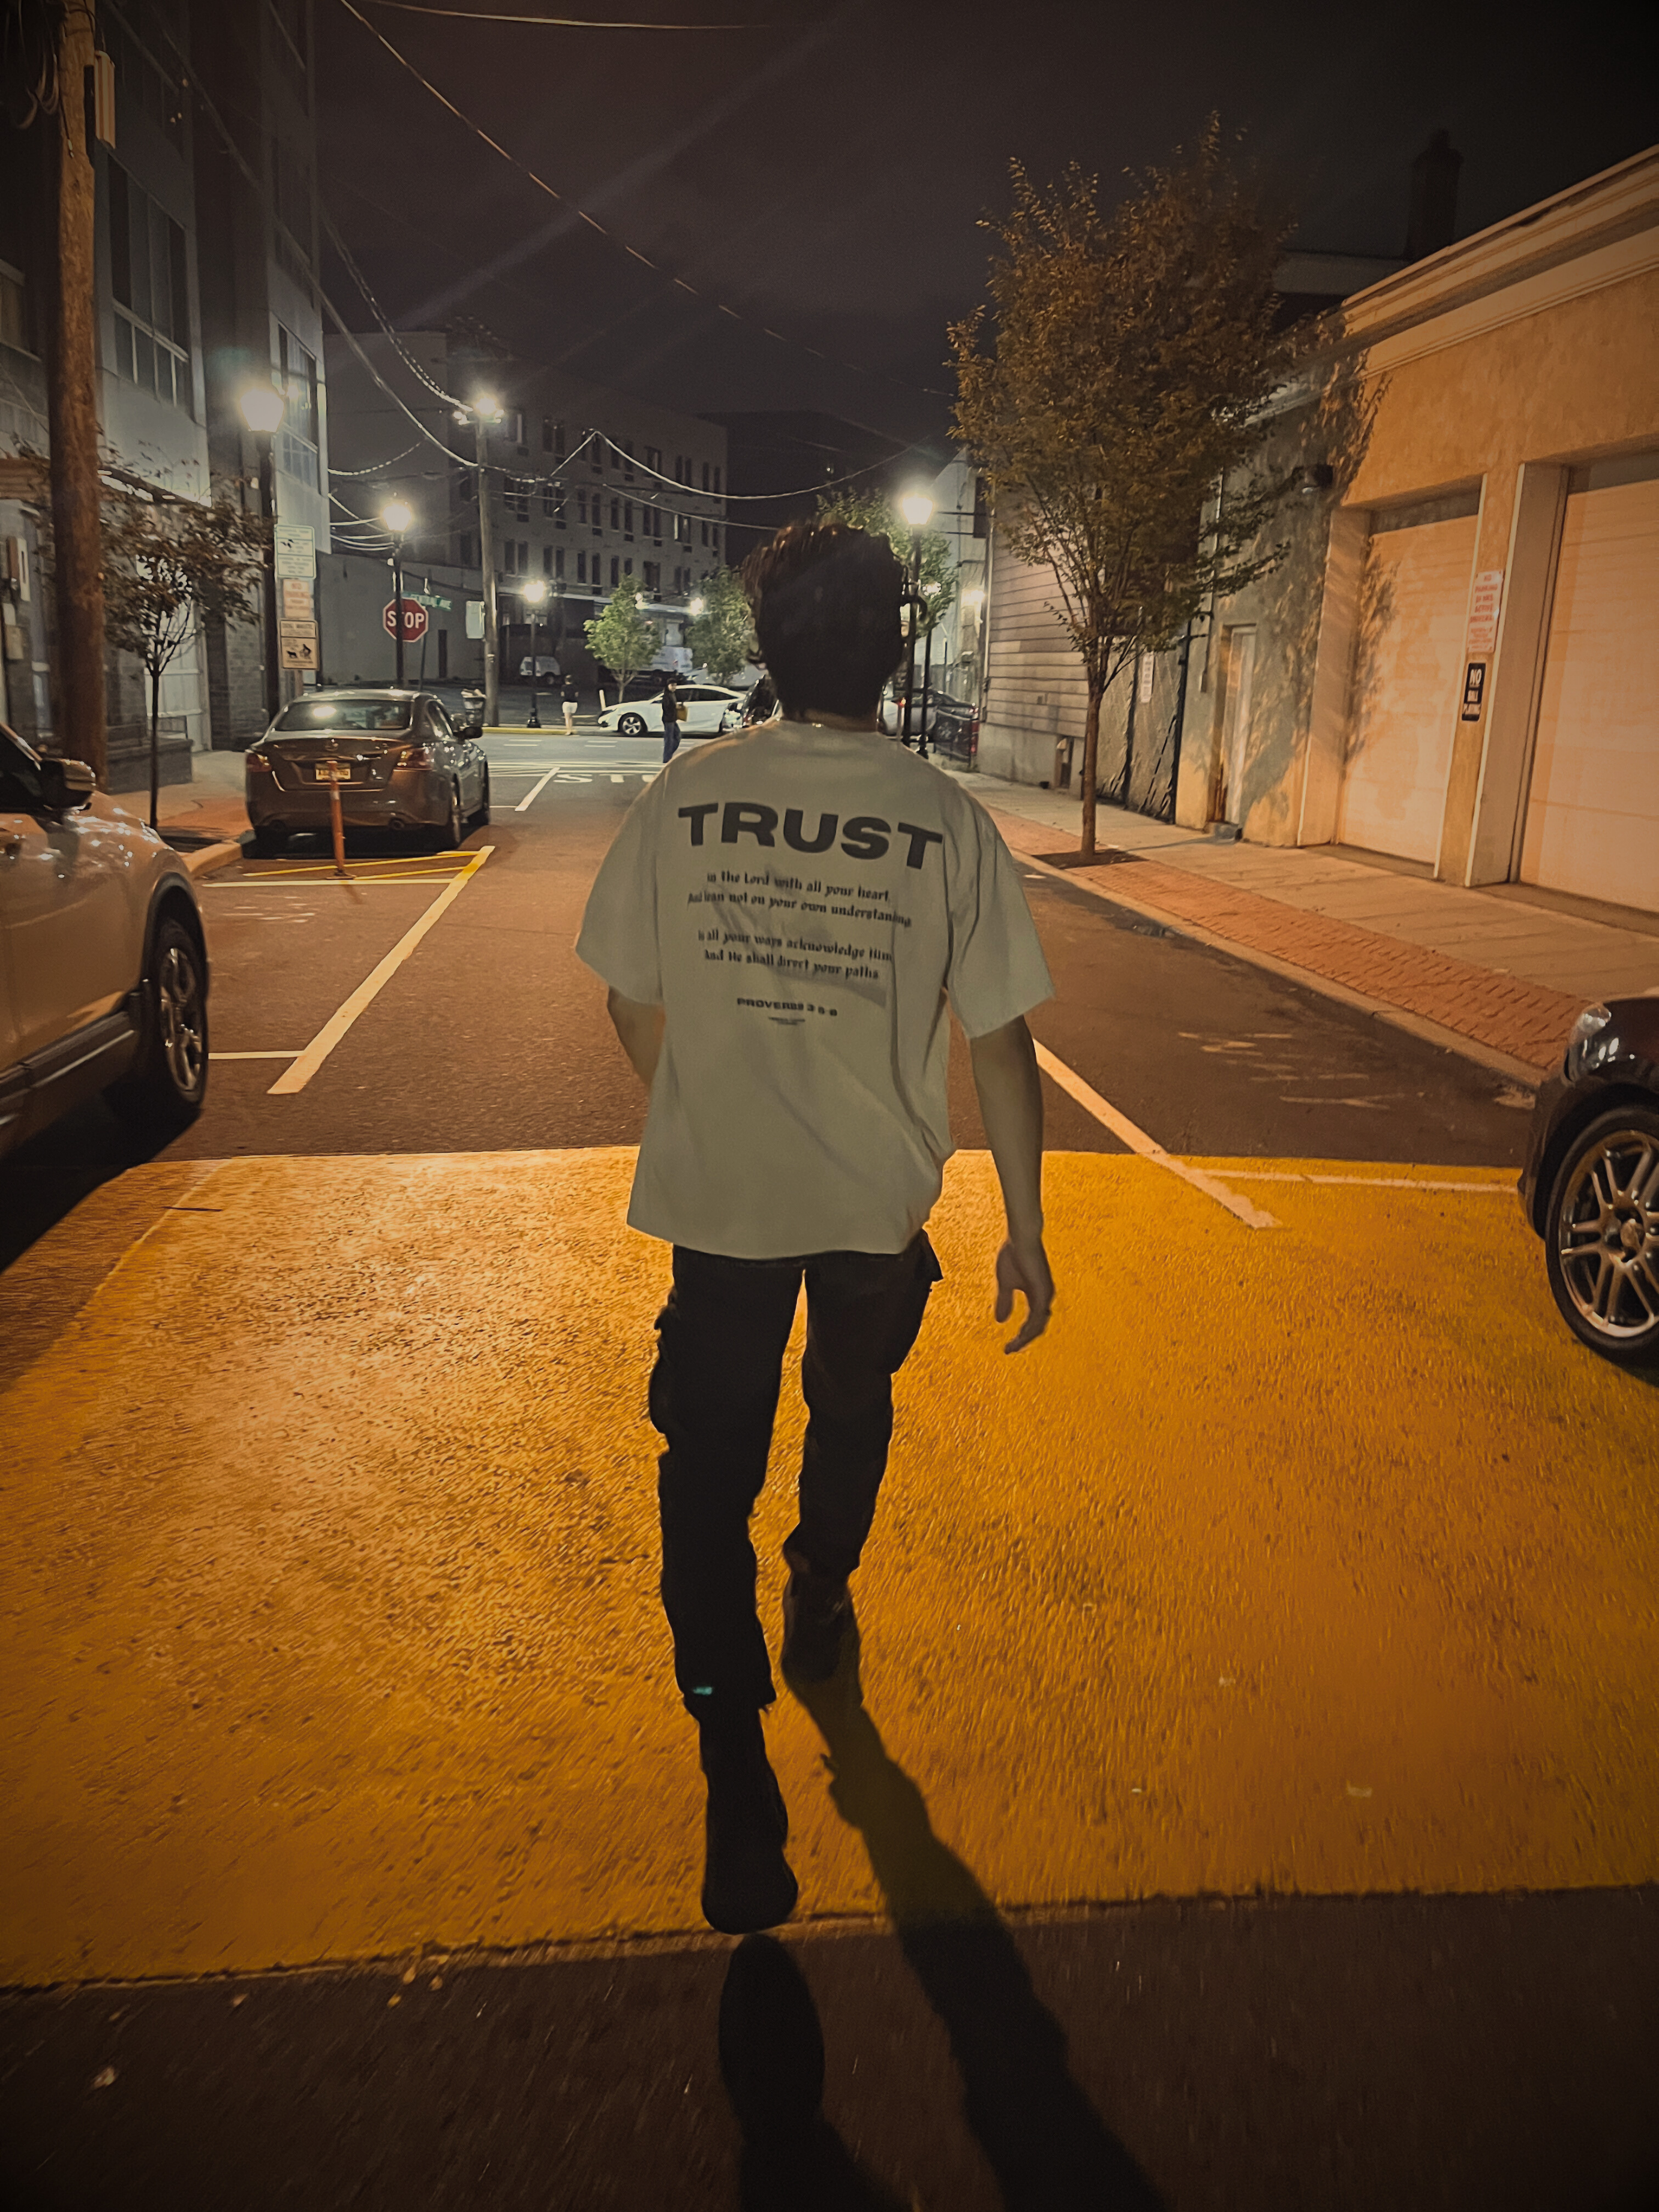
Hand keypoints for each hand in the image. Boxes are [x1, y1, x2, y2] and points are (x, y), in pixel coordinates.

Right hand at [994, 1233, 1052, 1352]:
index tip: (1008, 1346)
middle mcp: (1044, 1297)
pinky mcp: (1043, 1291)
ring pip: (1039, 1325)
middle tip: (1010, 1350)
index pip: (1032, 1322)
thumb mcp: (1005, 1282)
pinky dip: (1029, 1328)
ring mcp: (1045, 1294)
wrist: (1021, 1237)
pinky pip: (1038, 1316)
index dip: (1021, 1335)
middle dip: (1023, 1340)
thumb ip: (1005, 1301)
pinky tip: (1020, 1335)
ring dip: (1025, 1337)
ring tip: (1013, 1346)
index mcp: (1037, 1294)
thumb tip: (1000, 1321)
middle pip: (1037, 1327)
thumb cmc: (1014, 1254)